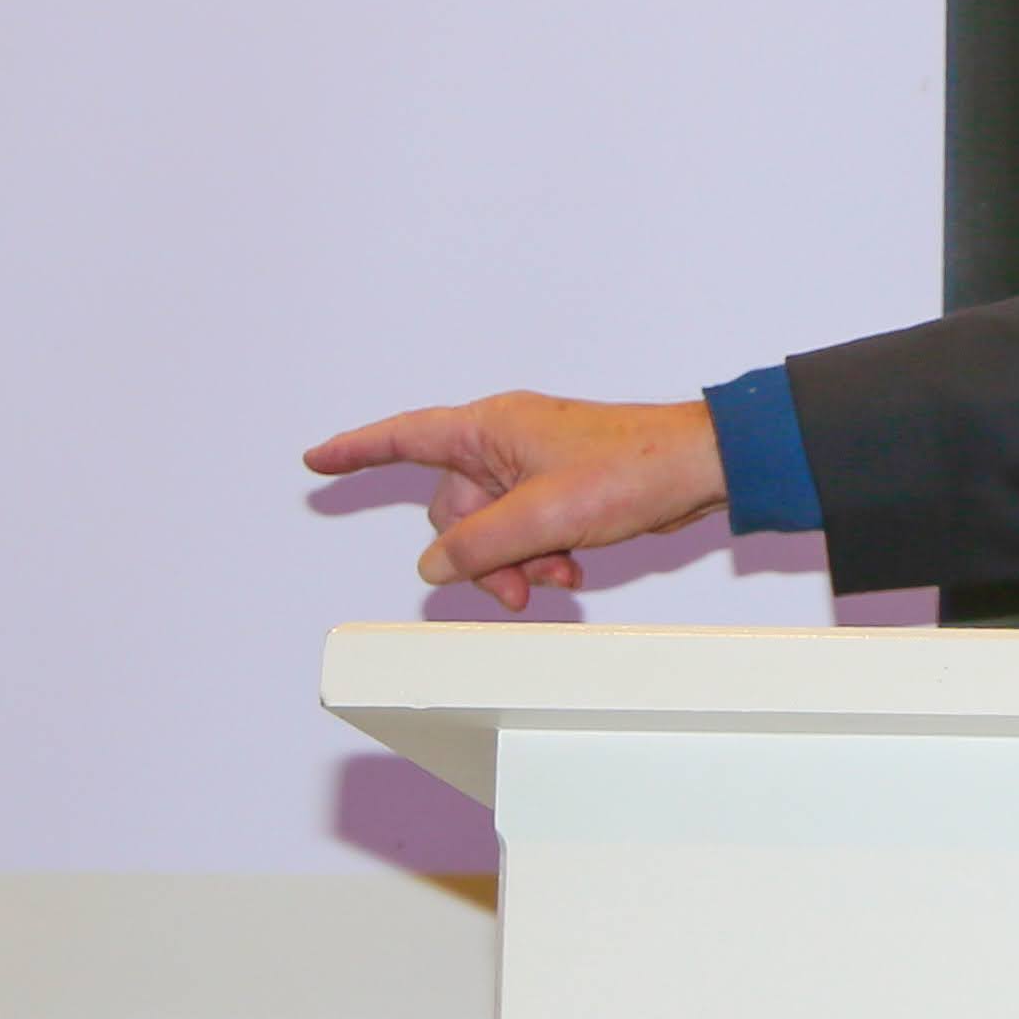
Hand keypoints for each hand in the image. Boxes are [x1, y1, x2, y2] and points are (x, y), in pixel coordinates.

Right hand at [303, 394, 728, 611]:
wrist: (701, 469)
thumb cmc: (632, 469)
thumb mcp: (542, 515)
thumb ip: (478, 544)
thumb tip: (434, 566)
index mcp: (489, 429)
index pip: (403, 438)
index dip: (356, 451)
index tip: (317, 461)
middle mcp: (506, 442)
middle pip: (453, 508)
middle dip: (474, 555)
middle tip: (513, 589)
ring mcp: (535, 467)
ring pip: (492, 528)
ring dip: (513, 561)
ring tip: (555, 577)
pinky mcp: (563, 489)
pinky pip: (527, 530)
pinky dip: (539, 553)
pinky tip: (571, 568)